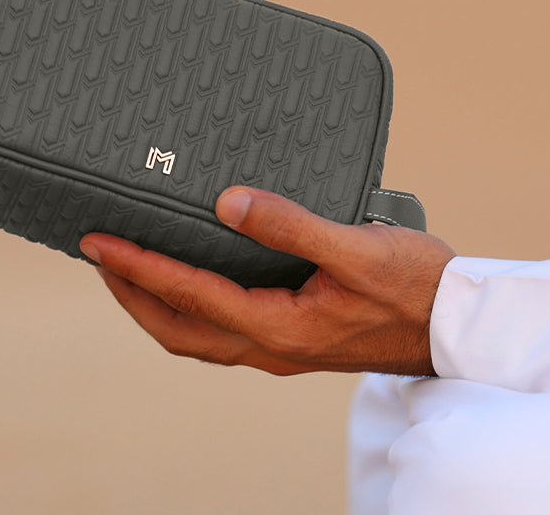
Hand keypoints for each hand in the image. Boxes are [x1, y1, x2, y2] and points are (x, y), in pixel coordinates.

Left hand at [80, 187, 454, 376]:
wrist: (452, 326)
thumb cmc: (413, 287)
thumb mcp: (354, 249)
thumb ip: (290, 226)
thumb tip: (229, 202)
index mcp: (279, 325)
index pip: (188, 295)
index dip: (136, 267)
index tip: (97, 243)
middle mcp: (270, 345)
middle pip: (177, 329)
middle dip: (130, 293)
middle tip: (98, 255)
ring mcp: (279, 346)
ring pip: (196, 335)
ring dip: (154, 304)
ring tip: (128, 269)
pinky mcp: (290, 336)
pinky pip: (220, 328)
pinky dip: (188, 306)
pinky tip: (189, 281)